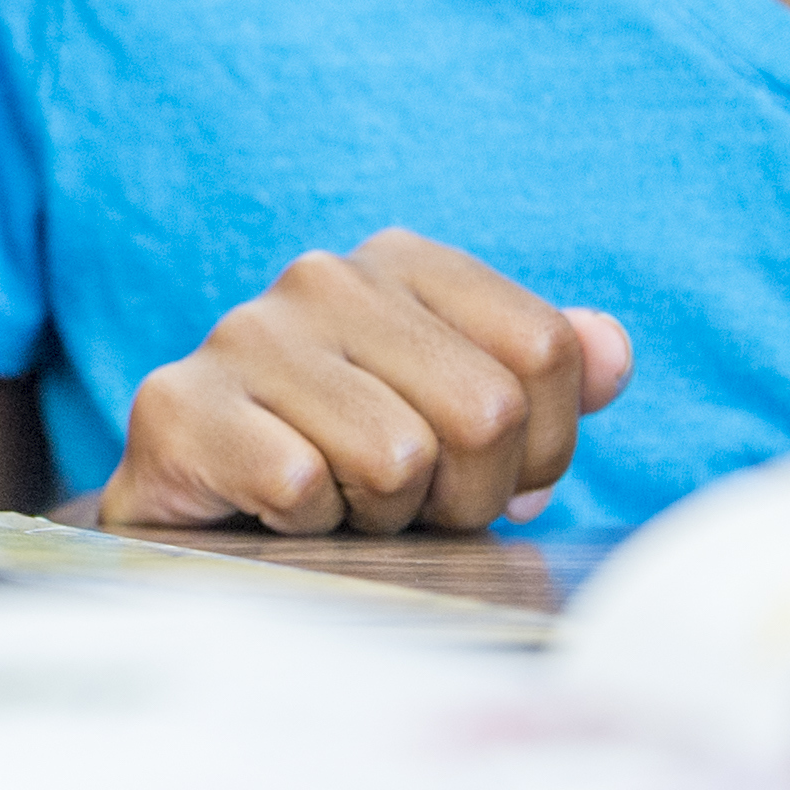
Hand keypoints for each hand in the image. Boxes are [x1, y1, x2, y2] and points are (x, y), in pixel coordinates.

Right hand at [101, 228, 633, 533]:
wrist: (206, 508)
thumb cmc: (353, 462)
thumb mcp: (463, 417)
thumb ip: (541, 378)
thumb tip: (610, 347)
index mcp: (401, 261)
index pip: (545, 349)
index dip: (541, 444)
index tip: (484, 468)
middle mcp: (323, 278)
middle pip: (484, 410)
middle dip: (465, 493)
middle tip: (409, 501)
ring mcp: (243, 334)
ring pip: (397, 458)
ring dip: (383, 517)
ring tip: (340, 502)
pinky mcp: (179, 404)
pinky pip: (301, 487)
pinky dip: (307, 528)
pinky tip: (278, 510)